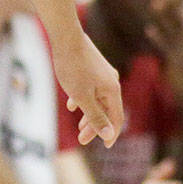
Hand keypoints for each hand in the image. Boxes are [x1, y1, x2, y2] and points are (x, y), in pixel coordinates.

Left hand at [57, 31, 123, 146]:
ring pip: (98, 99)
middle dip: (95, 126)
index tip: (105, 147)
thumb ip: (96, 116)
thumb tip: (109, 134)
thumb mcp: (83, 96)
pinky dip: (82, 99)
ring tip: (78, 126)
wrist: (65, 36)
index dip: (111, 134)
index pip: (117, 118)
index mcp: (112, 90)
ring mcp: (102, 74)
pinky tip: (71, 105)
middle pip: (107, 110)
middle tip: (82, 140)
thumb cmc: (73, 66)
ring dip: (88, 114)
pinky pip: (90, 89)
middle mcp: (111, 81)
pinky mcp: (92, 67)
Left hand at [145, 0, 182, 68]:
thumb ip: (164, 42)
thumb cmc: (178, 76)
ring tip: (154, 3)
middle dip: (171, 4)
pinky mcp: (176, 62)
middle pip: (178, 18)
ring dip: (164, 16)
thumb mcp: (172, 55)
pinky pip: (166, 47)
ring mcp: (181, 51)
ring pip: (172, 29)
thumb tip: (152, 29)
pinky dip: (158, 37)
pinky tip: (149, 29)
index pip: (180, 17)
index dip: (174, 3)